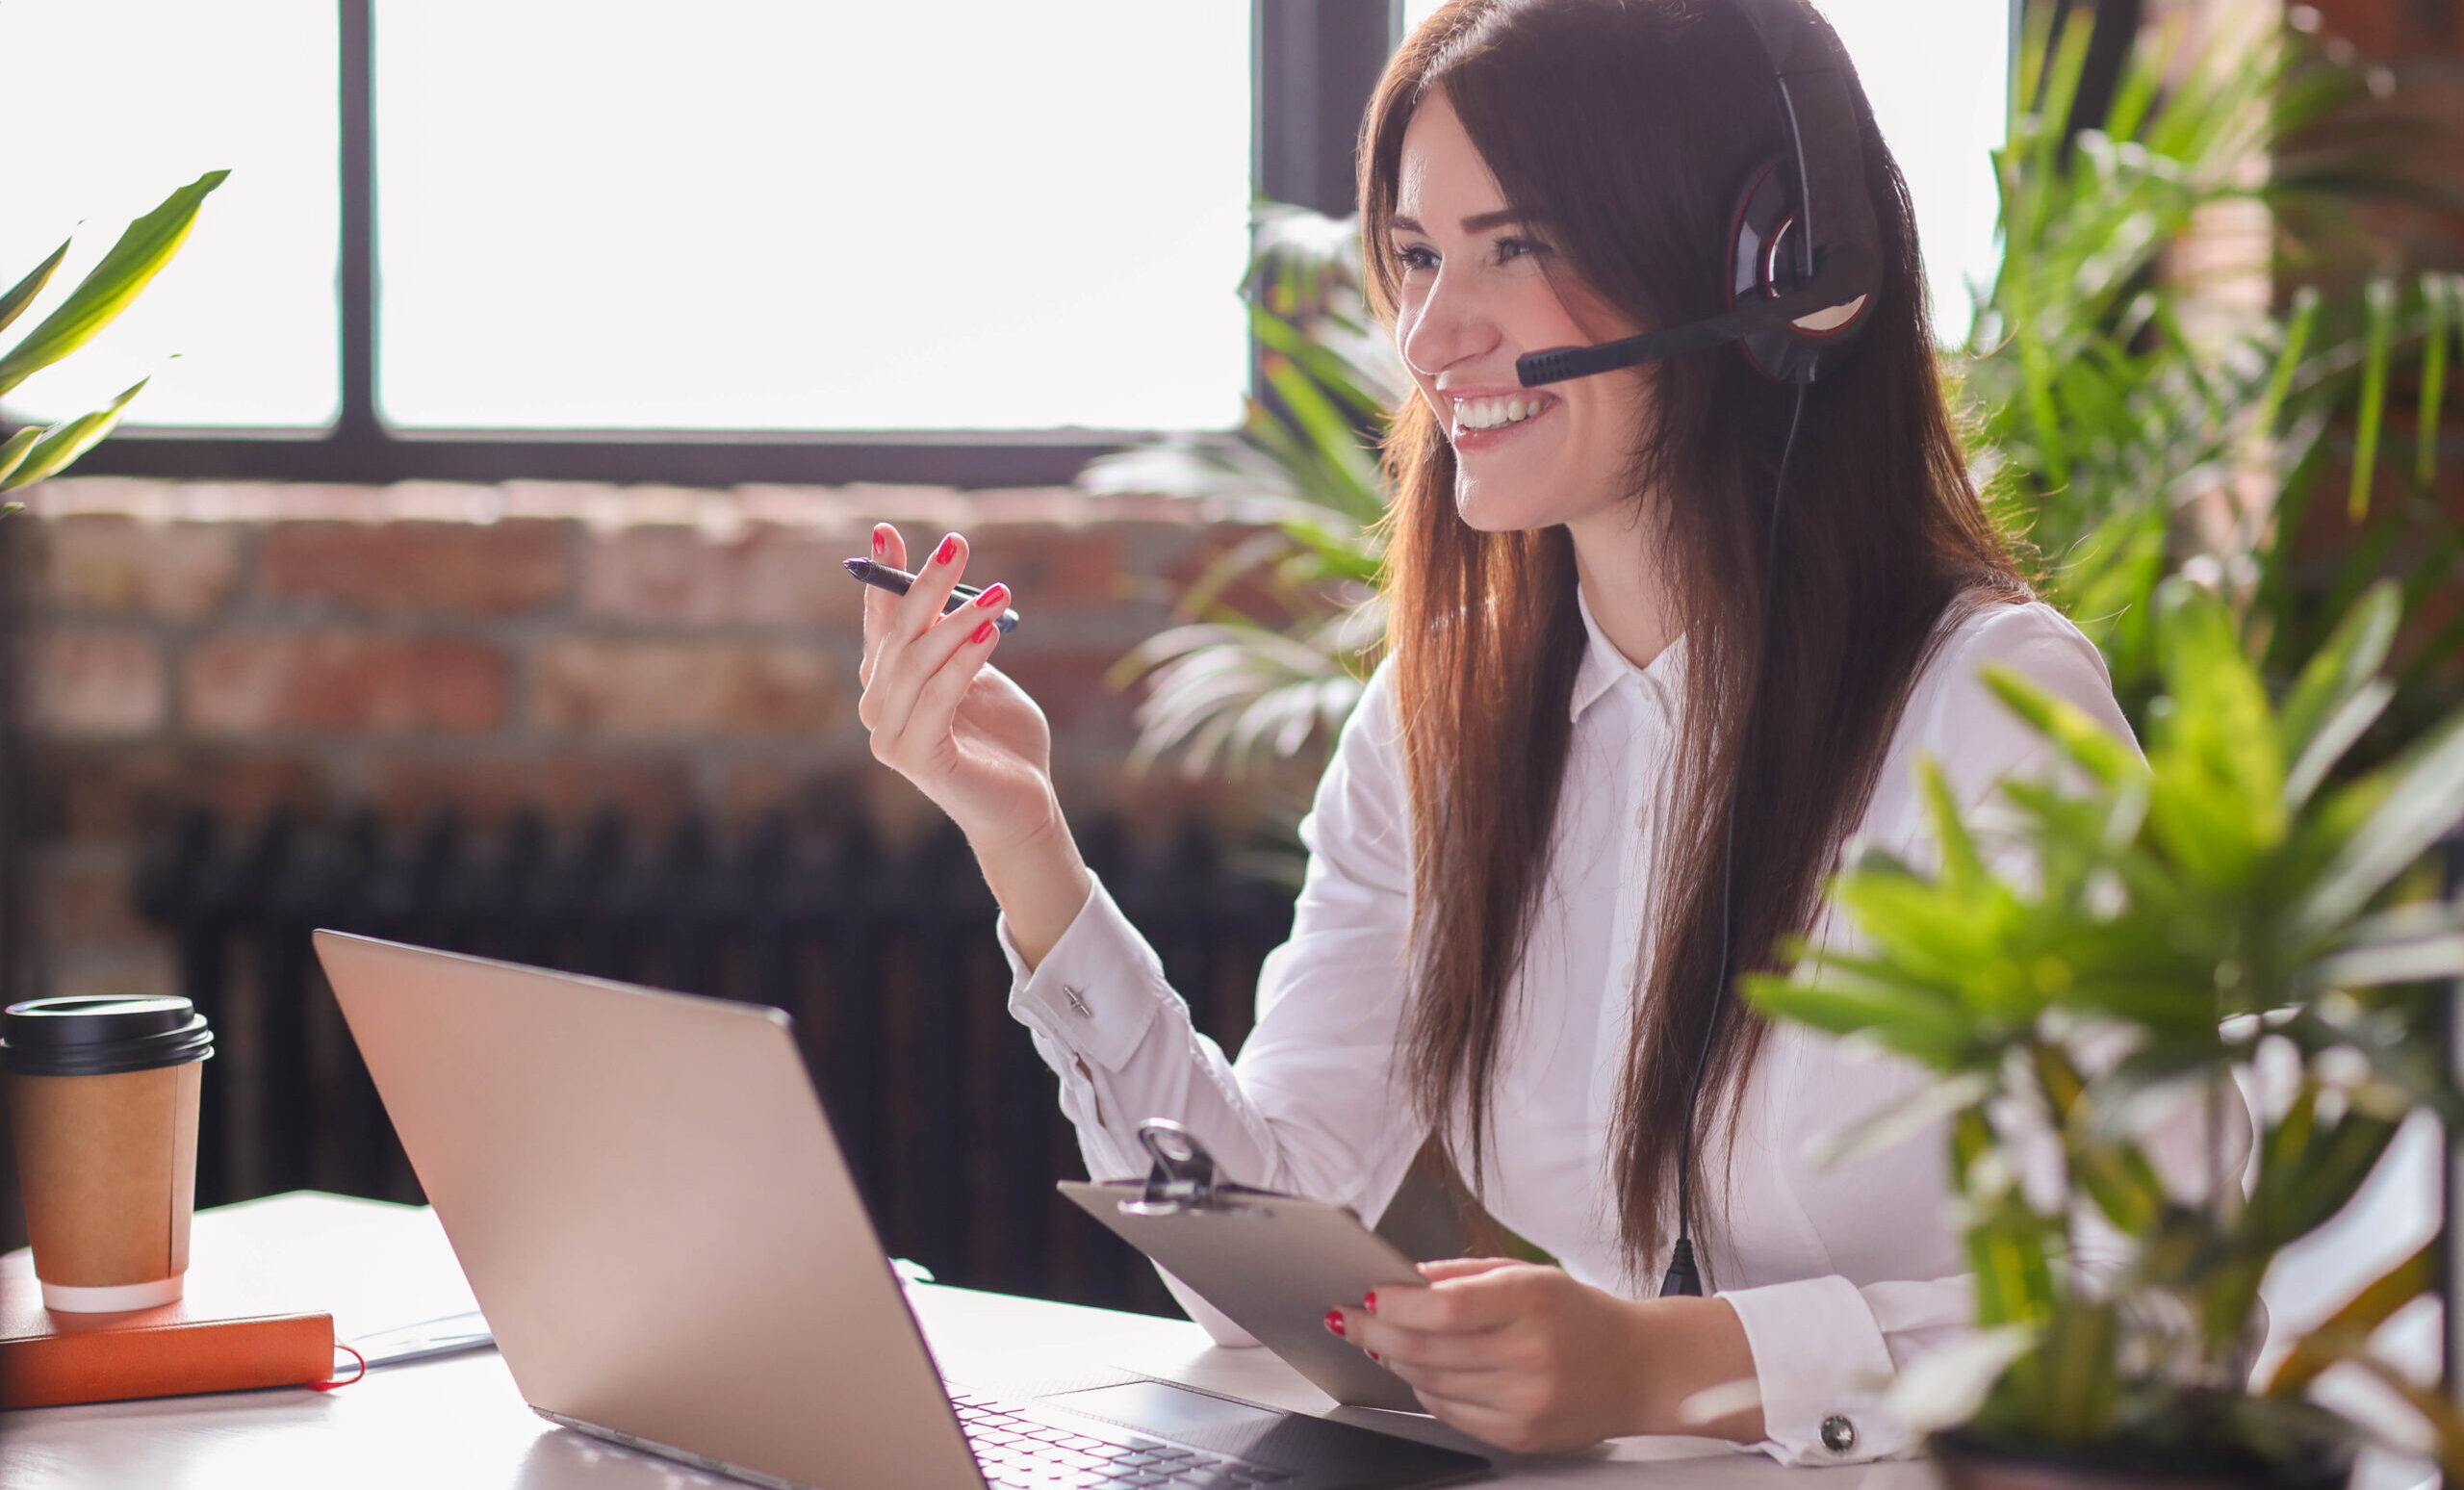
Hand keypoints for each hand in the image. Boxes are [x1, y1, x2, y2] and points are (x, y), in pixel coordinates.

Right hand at [856, 524, 1060, 853]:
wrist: (1025, 805)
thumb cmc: (1004, 740)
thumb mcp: (980, 675)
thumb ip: (958, 641)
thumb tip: (952, 590)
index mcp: (889, 685)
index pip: (881, 621)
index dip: (884, 576)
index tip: (887, 531)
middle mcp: (879, 708)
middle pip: (898, 634)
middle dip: (925, 585)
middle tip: (956, 544)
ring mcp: (891, 737)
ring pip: (917, 662)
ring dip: (957, 620)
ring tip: (998, 594)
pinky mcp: (916, 760)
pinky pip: (937, 699)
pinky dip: (963, 662)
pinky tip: (990, 633)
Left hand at [1325, 1258, 1763, 1453]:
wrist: (1641, 1368)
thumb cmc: (1581, 1315)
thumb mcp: (1528, 1274)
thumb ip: (1463, 1276)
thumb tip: (1402, 1280)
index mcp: (1531, 1301)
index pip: (1444, 1308)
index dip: (1394, 1304)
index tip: (1365, 1295)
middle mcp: (1529, 1354)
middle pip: (1427, 1348)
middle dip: (1376, 1332)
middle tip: (1350, 1319)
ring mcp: (1525, 1400)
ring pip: (1430, 1382)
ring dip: (1396, 1360)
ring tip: (1382, 1341)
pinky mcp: (1520, 1434)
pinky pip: (1449, 1412)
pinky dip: (1425, 1390)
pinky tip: (1420, 1371)